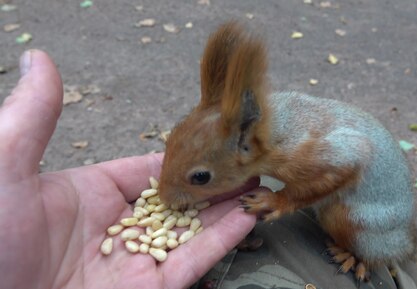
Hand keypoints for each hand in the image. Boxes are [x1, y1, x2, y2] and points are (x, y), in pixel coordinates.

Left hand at [0, 50, 256, 288]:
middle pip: (177, 201)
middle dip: (213, 182)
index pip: (146, 171)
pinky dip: (221, 240)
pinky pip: (191, 263)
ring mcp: (132, 263)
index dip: (181, 157)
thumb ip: (33, 117)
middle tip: (249, 162)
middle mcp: (115, 228)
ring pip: (191, 230)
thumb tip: (40, 59)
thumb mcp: (5, 167)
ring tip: (258, 184)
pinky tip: (247, 215)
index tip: (214, 141)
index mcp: (87, 196)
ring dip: (226, 208)